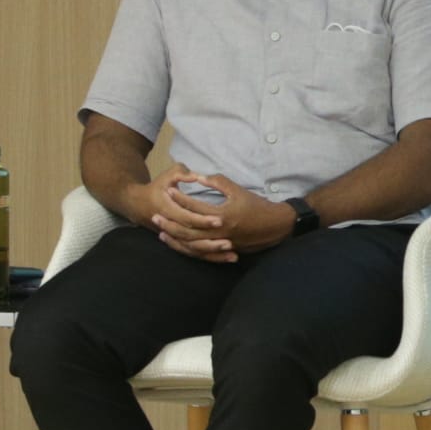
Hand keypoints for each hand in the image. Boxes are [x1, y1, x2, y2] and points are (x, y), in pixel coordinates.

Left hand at [147, 171, 295, 262]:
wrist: (275, 226)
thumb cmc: (257, 205)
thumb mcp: (238, 190)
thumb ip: (217, 182)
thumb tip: (197, 176)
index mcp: (223, 215)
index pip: (196, 208)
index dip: (180, 198)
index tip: (168, 190)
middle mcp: (220, 232)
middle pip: (189, 230)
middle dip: (171, 223)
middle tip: (155, 215)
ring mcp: (221, 244)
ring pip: (193, 245)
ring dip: (176, 239)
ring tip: (161, 231)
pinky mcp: (223, 251)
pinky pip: (201, 253)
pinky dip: (188, 249)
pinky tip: (178, 244)